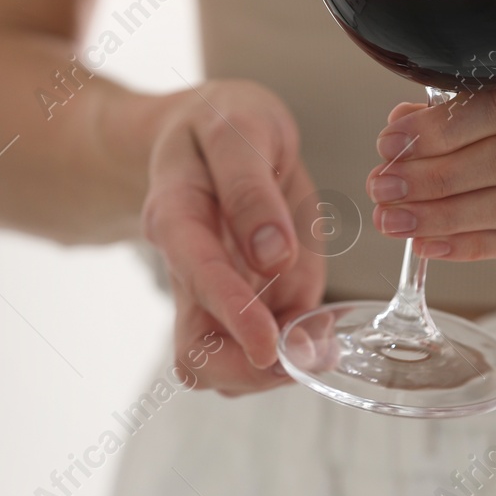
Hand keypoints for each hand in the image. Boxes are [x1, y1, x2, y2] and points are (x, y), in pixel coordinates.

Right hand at [141, 80, 324, 395]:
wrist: (211, 129)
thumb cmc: (224, 124)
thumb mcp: (240, 130)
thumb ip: (251, 189)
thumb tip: (272, 256)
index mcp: (175, 214)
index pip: (197, 275)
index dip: (234, 314)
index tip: (271, 346)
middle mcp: (183, 266)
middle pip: (193, 351)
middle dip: (247, 369)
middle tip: (309, 356)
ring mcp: (206, 291)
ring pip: (217, 365)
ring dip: (266, 372)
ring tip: (320, 345)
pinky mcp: (236, 302)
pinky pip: (249, 352)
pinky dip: (283, 356)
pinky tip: (317, 333)